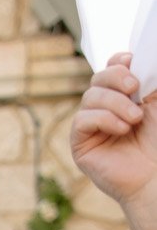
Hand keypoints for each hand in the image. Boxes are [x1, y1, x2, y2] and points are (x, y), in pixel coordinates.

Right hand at [71, 53, 156, 208]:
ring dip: (115, 104)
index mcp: (123, 96)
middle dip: (116, 78)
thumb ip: (149, 80)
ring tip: (135, 119)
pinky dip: (104, 120)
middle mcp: (104, 108)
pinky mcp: (80, 144)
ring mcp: (90, 126)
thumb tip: (141, 55)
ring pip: (91, 97)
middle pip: (98, 78)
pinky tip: (123, 129)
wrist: (156, 174)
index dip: (118, 61)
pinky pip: (82, 120)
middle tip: (135, 88)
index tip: (132, 62)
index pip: (110, 68)